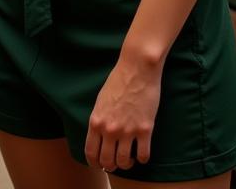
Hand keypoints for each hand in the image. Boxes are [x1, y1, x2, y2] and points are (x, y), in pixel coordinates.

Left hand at [84, 57, 161, 172]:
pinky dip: (142, 158)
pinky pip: (143, 156)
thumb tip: (99, 137)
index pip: (91, 153)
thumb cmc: (118, 82)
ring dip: (126, 164)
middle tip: (115, 162)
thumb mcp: (100, 101)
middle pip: (107, 162)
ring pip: (124, 162)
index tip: (99, 165)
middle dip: (110, 166)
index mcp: (96, 121)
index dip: (94, 163)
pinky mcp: (145, 129)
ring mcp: (128, 130)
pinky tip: (141, 151)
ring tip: (129, 157)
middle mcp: (110, 129)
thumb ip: (99, 120)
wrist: (137, 69)